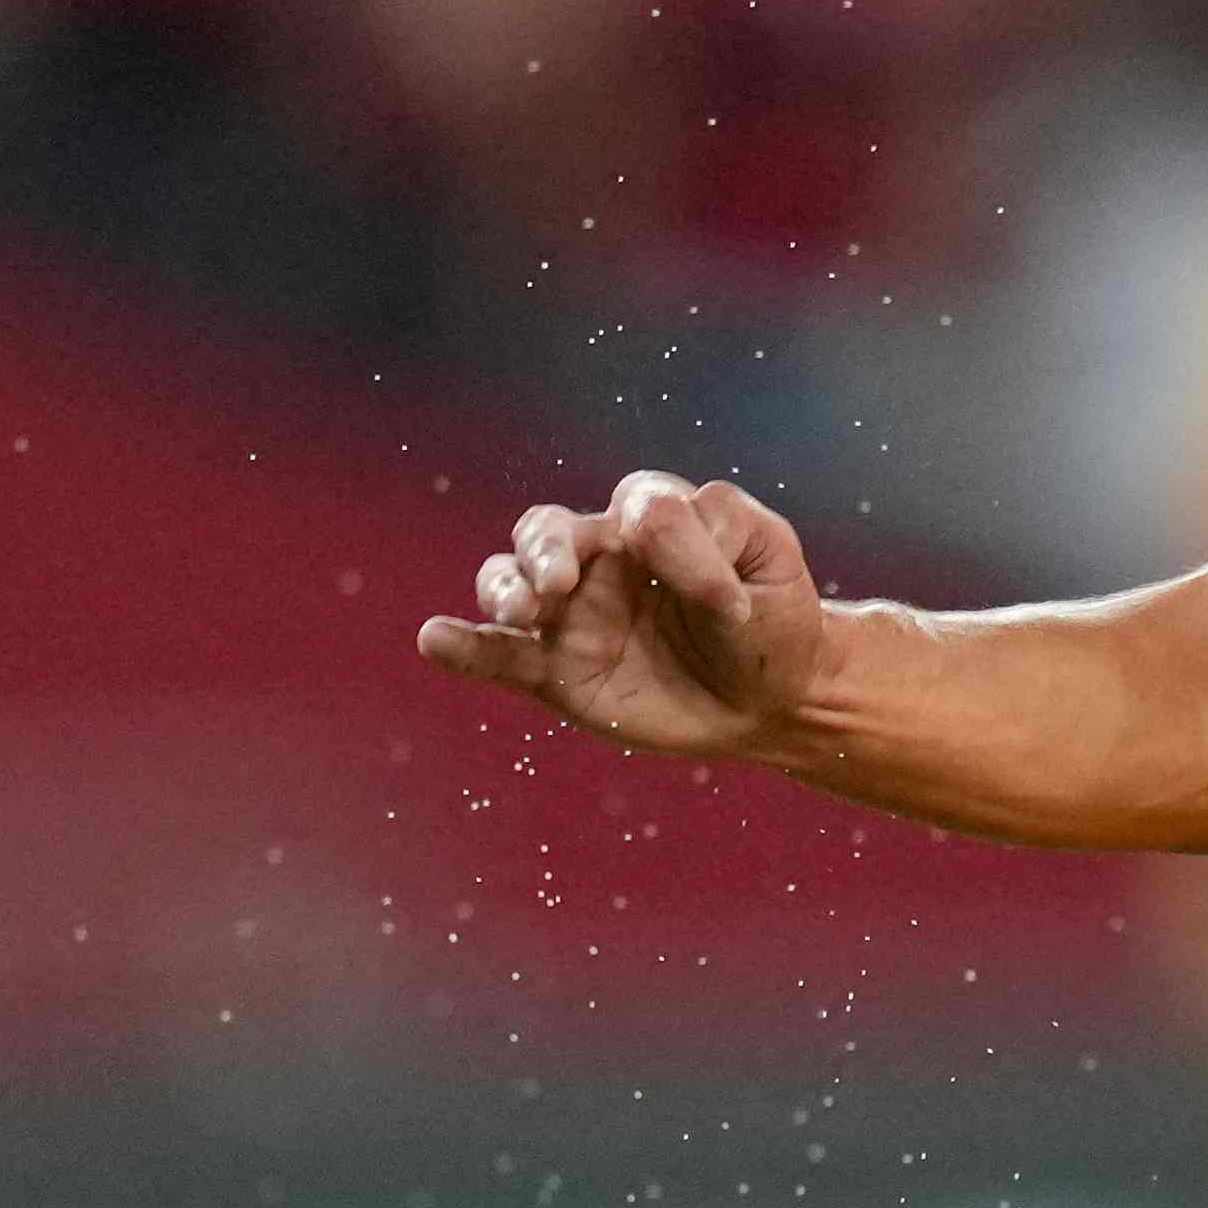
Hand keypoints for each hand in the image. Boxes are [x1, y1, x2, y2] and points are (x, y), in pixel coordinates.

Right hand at [419, 470, 833, 760]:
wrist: (772, 697)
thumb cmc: (773, 618)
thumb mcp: (772, 565)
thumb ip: (722, 538)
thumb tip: (654, 542)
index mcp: (655, 518)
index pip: (643, 510)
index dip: (682, 550)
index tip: (730, 607)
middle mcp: (600, 556)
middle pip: (547, 530)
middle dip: (545, 550)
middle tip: (559, 583)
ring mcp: (570, 613)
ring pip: (510, 580)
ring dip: (504, 588)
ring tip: (519, 612)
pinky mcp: (554, 669)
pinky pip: (497, 654)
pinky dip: (462, 646)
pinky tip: (435, 640)